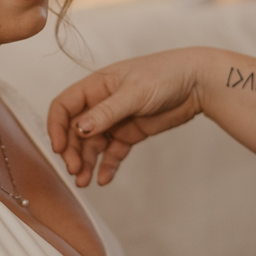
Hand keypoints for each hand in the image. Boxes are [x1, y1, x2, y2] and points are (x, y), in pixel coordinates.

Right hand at [47, 50, 204, 186]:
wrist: (198, 82)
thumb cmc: (165, 74)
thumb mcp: (134, 92)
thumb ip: (106, 112)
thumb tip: (79, 129)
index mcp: (96, 86)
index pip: (64, 106)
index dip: (57, 127)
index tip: (60, 148)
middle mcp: (101, 103)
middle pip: (75, 130)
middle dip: (72, 151)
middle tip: (76, 170)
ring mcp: (115, 119)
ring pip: (92, 145)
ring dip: (86, 162)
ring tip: (85, 181)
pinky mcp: (130, 133)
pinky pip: (112, 152)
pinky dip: (107, 165)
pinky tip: (104, 179)